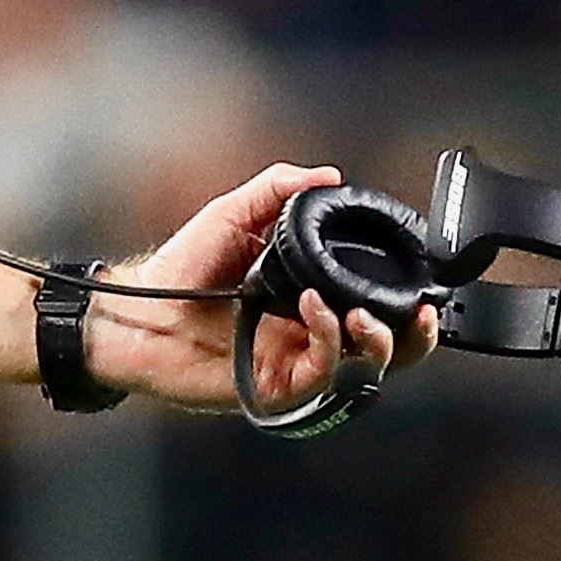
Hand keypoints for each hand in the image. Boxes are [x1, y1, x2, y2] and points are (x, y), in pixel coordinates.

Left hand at [86, 161, 438, 411]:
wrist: (136, 307)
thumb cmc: (181, 266)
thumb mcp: (233, 215)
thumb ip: (278, 190)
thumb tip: (328, 174)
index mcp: (312, 301)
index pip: (378, 309)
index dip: (407, 302)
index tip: (424, 280)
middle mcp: (312, 337)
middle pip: (387, 350)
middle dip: (417, 337)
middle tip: (423, 314)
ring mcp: (297, 365)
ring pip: (365, 370)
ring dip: (378, 341)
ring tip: (362, 314)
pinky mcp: (277, 387)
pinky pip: (322, 374)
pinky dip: (329, 339)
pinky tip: (315, 309)